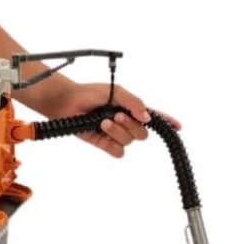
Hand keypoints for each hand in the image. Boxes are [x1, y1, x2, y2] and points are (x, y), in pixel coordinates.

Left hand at [48, 83, 181, 157]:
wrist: (67, 101)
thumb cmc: (88, 93)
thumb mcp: (114, 91)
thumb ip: (133, 102)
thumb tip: (147, 117)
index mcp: (130, 108)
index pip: (152, 116)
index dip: (166, 121)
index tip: (178, 126)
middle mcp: (126, 122)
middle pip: (143, 133)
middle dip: (132, 125)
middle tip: (116, 115)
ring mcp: (115, 133)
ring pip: (131, 141)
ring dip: (119, 131)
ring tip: (103, 121)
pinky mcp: (104, 143)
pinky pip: (118, 151)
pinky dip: (112, 142)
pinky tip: (102, 132)